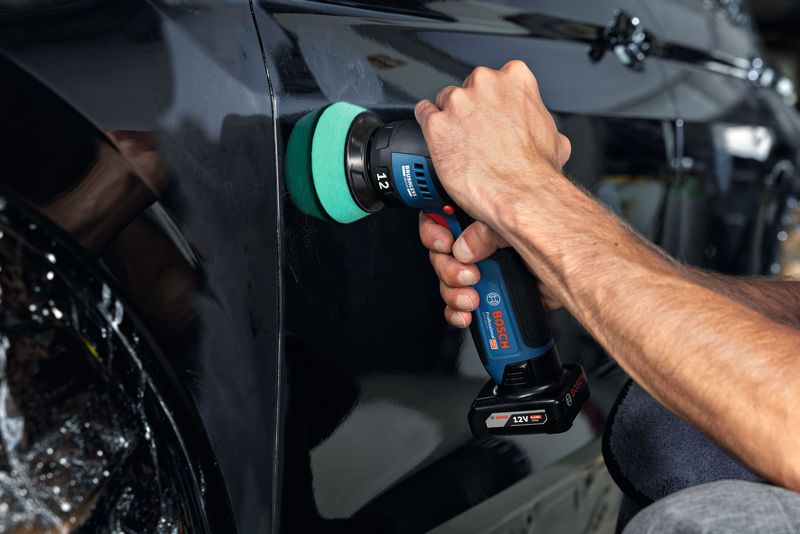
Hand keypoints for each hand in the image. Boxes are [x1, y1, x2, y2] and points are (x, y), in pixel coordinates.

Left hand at [414, 61, 570, 230]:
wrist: (522, 194)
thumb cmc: (537, 171)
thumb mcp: (554, 138)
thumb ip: (540, 122)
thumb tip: (538, 130)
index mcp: (515, 79)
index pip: (494, 80)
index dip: (490, 101)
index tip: (490, 115)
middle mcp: (485, 84)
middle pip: (466, 89)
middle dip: (469, 110)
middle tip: (476, 136)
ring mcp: (459, 102)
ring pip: (443, 101)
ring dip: (449, 119)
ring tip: (459, 144)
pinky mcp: (437, 124)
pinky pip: (423, 115)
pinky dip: (428, 128)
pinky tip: (438, 140)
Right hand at [419, 213, 561, 327]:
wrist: (579, 271)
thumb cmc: (557, 233)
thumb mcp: (512, 216)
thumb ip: (483, 229)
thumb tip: (464, 247)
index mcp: (484, 211)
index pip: (442, 214)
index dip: (434, 229)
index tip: (442, 242)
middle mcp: (483, 239)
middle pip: (442, 252)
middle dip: (447, 267)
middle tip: (466, 273)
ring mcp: (489, 266)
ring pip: (449, 280)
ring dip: (453, 291)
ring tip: (472, 297)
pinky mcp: (494, 291)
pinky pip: (462, 303)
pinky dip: (460, 311)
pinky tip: (468, 313)